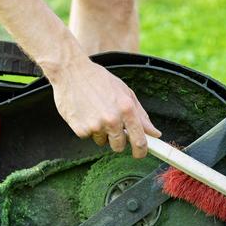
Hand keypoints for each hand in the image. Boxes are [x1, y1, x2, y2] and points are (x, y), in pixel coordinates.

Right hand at [47, 57, 161, 157]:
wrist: (71, 72)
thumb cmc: (100, 80)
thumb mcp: (125, 93)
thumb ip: (141, 115)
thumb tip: (155, 133)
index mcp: (127, 109)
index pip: (139, 140)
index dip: (141, 151)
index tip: (139, 153)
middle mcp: (112, 119)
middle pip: (119, 146)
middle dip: (118, 140)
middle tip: (111, 126)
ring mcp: (95, 126)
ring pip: (102, 141)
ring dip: (101, 132)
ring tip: (95, 112)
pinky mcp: (80, 129)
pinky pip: (88, 137)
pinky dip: (87, 128)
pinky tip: (84, 112)